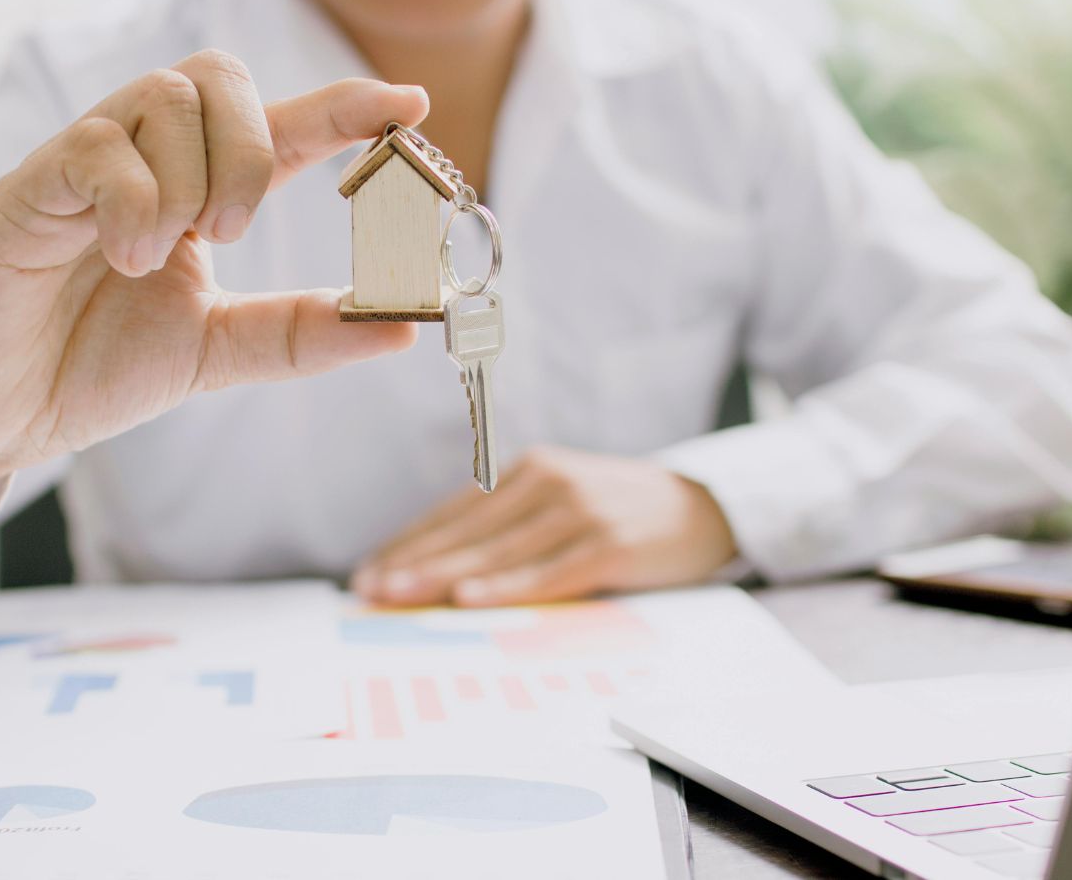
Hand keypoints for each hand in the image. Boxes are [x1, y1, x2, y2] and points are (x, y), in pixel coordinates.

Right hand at [0, 50, 429, 588]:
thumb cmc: (86, 372)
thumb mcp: (216, 353)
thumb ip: (300, 335)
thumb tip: (401, 325)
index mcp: (189, 194)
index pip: (275, 128)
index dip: (343, 108)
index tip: (410, 104)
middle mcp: (140, 163)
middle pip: (218, 77)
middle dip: (254, 149)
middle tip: (231, 235)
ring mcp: (81, 167)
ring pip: (165, 97)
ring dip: (192, 180)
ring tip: (161, 257)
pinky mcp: (26, 190)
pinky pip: (97, 149)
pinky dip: (134, 203)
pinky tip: (124, 260)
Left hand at [352, 447, 737, 606]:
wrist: (706, 507)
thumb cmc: (620, 515)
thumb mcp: (562, 505)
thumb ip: (511, 529)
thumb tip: (442, 574)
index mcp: (529, 471)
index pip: (454, 513)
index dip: (408, 544)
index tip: (365, 573)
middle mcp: (549, 482)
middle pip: (467, 531)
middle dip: (411, 563)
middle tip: (367, 590)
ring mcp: (580, 511)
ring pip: (497, 551)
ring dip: (443, 577)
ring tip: (399, 596)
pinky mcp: (609, 542)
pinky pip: (548, 571)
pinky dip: (506, 587)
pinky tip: (470, 599)